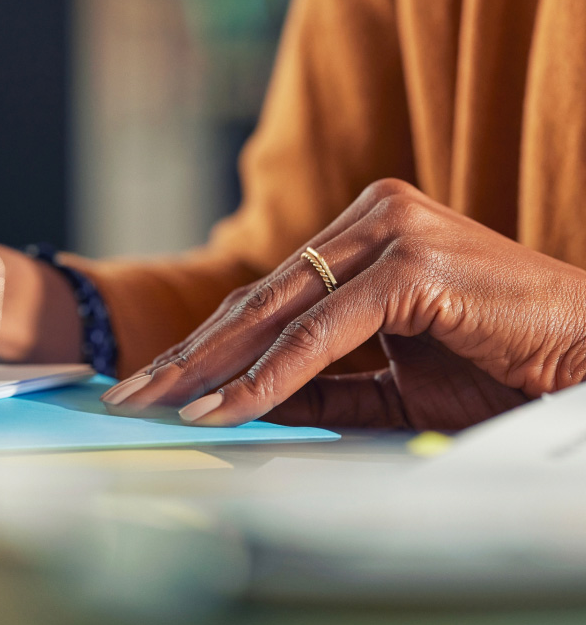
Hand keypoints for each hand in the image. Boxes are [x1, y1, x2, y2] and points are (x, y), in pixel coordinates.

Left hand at [101, 179, 585, 429]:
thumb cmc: (497, 366)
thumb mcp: (388, 378)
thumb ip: (321, 382)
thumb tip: (241, 402)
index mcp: (364, 231)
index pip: (266, 296)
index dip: (206, 344)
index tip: (155, 384)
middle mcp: (370, 217)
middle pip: (257, 299)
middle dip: (188, 355)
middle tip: (128, 394)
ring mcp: (390, 232)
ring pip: (278, 312)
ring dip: (212, 366)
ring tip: (158, 405)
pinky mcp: (411, 263)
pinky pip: (323, 332)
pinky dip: (270, 375)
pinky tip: (224, 407)